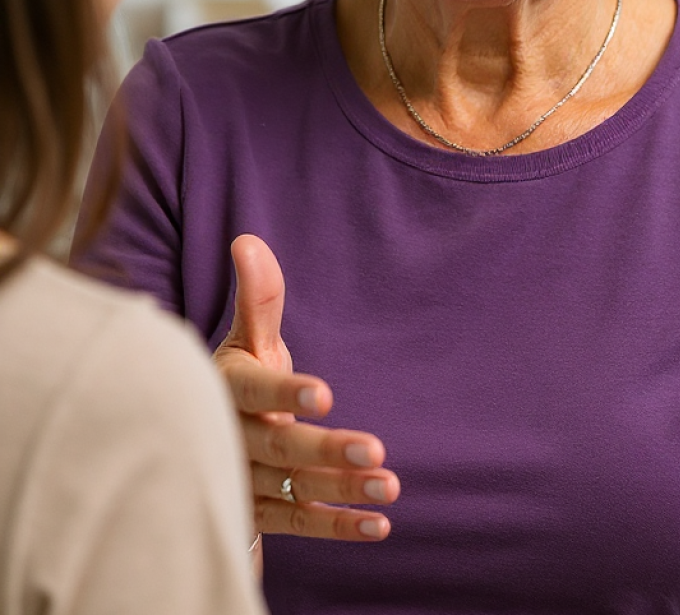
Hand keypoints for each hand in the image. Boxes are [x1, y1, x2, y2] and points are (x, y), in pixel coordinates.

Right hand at [214, 234, 399, 541]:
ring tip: (390, 486)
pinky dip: (337, 526)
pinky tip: (379, 524)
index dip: (286, 393)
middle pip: (278, 447)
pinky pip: (299, 524)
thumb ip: (258, 298)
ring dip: (341, 490)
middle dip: (324, 450)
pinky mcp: (261, 514)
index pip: (254, 392)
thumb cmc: (241, 378)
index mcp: (229, 390)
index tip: (325, 392)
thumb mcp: (248, 340)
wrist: (202, 440)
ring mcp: (246, 482)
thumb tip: (249, 240)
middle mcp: (233, 439)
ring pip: (293, 490)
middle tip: (374, 448)